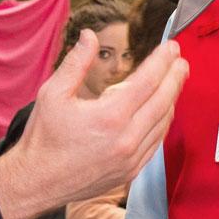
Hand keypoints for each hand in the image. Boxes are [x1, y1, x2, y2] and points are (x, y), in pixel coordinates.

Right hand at [0, 30, 187, 218]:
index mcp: (110, 116)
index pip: (148, 81)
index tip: (171, 47)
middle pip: (163, 101)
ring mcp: (131, 158)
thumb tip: (89, 36)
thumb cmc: (43, 139)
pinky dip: (163, 123)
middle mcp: (126, 138)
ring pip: (163, 123)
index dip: (162, 61)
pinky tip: (162, 111)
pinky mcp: (131, 171)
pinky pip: (156, 143)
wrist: (37, 182)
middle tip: (181, 61)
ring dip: (172, 99)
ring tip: (174, 81)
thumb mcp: (53, 93)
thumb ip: (76, 62)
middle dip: (175, 77)